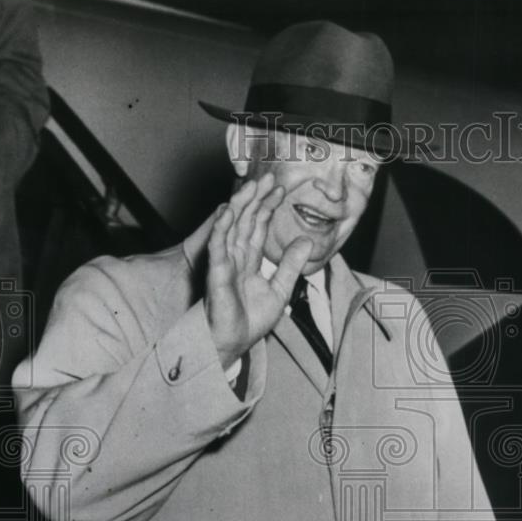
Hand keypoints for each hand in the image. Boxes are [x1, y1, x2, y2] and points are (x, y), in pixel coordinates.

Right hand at [204, 173, 311, 368]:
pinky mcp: (216, 273)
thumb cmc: (250, 321)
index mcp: (248, 262)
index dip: (268, 208)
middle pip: (245, 222)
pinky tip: (227, 212)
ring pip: (231, 228)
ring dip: (240, 206)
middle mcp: (235, 258)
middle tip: (267, 177)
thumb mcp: (280, 289)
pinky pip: (218, 247)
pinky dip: (222, 229)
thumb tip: (304, 241)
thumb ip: (291, 265)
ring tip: (250, 186)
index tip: (280, 190)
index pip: (258, 228)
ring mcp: (224, 264)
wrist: (235, 343)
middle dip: (256, 199)